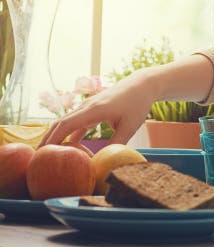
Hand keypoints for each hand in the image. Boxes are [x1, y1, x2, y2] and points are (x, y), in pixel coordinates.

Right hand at [40, 70, 155, 146]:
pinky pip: (76, 121)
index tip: (43, 153)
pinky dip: (70, 133)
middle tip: (38, 157)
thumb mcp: (130, 126)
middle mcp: (86, 107)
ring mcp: (88, 106)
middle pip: (60, 123)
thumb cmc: (138, 104)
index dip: (53, 139)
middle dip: (48, 139)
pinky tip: (69, 145)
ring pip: (67, 122)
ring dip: (57, 136)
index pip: (66, 125)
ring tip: (50, 153)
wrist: (142, 85)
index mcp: (93, 111)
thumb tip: (104, 161)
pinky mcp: (92, 108)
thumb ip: (117, 143)